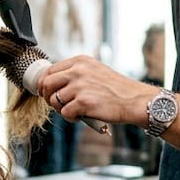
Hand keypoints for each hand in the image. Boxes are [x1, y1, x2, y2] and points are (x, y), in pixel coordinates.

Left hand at [36, 55, 162, 127]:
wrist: (134, 100)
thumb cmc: (116, 89)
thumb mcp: (95, 71)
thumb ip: (75, 73)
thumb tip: (51, 83)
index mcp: (80, 61)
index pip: (49, 70)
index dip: (45, 84)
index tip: (48, 93)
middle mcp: (78, 71)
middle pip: (47, 84)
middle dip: (48, 97)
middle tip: (58, 105)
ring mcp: (80, 86)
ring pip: (54, 100)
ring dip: (61, 109)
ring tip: (75, 111)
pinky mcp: (83, 102)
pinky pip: (65, 113)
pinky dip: (71, 118)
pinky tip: (82, 116)